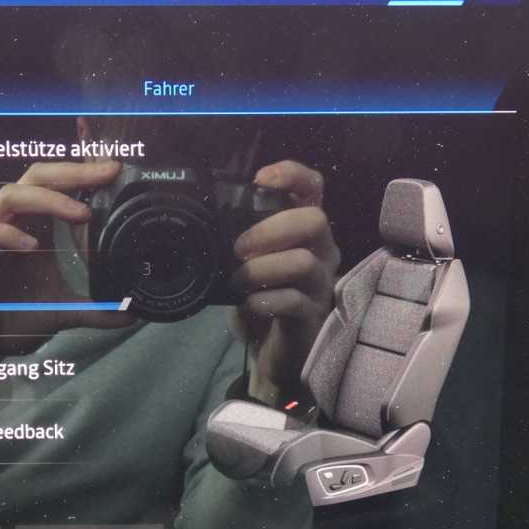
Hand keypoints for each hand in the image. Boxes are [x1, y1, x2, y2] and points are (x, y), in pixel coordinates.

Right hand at [0, 160, 132, 396]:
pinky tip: (31, 246)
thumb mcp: (60, 313)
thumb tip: (132, 314)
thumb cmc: (10, 319)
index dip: (82, 172)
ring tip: (80, 214)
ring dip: (48, 199)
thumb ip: (94, 309)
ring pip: (10, 196)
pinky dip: (5, 234)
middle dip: (72, 173)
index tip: (115, 169)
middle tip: (106, 174)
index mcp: (32, 228)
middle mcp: (9, 225)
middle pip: (35, 177)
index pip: (55, 185)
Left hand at [230, 160, 339, 405]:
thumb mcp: (246, 265)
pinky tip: (250, 304)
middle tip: (239, 248)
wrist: (270, 354)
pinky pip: (295, 301)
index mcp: (305, 231)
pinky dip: (266, 301)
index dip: (292, 174)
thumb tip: (205, 220)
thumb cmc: (260, 301)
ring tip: (238, 282)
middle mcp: (323, 252)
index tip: (261, 179)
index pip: (313, 187)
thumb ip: (239, 240)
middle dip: (272, 228)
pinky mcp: (314, 317)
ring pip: (304, 262)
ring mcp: (322, 285)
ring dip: (263, 268)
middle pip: (315, 220)